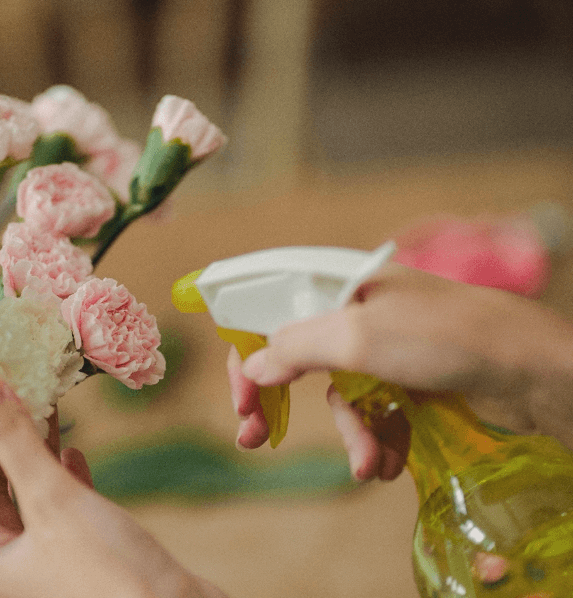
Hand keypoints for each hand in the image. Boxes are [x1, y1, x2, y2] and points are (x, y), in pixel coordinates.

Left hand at [0, 376, 226, 597]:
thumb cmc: (106, 572)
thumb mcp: (51, 499)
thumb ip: (14, 442)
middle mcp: (12, 558)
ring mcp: (48, 555)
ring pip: (25, 493)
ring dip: (29, 453)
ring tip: (36, 411)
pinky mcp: (84, 550)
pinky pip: (61, 505)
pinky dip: (62, 475)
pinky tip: (73, 453)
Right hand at [228, 264, 572, 470]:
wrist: (531, 370)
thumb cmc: (442, 338)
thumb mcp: (356, 338)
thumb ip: (294, 348)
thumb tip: (252, 368)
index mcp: (339, 286)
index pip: (270, 311)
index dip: (247, 352)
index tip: (240, 399)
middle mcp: (358, 313)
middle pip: (297, 357)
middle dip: (278, 403)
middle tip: (253, 438)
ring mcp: (387, 348)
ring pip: (341, 395)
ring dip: (351, 434)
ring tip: (368, 464)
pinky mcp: (412, 380)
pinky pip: (376, 412)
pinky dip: (379, 440)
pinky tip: (390, 462)